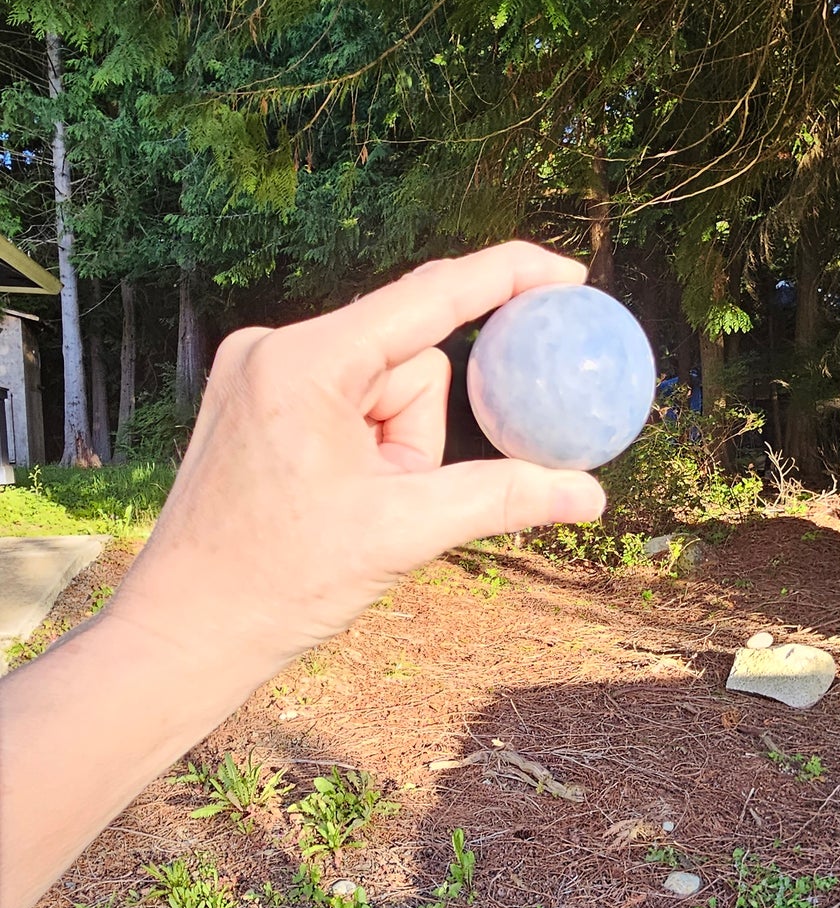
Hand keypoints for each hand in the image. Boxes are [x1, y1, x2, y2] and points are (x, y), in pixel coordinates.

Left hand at [115, 242, 605, 683]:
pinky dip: (364, 451)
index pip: (430, 297)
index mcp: (306, 362)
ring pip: (381, 391)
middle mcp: (275, 348)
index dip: (507, 276)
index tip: (568, 275)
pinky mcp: (254, 401)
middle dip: (418, 437)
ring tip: (347, 511)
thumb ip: (501, 498)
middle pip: (409, 362)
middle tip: (387, 500)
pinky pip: (346, 406)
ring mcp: (259, 372)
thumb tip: (588, 494)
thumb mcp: (402, 535)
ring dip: (391, 453)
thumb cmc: (277, 584)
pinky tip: (330, 501)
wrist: (183, 632)